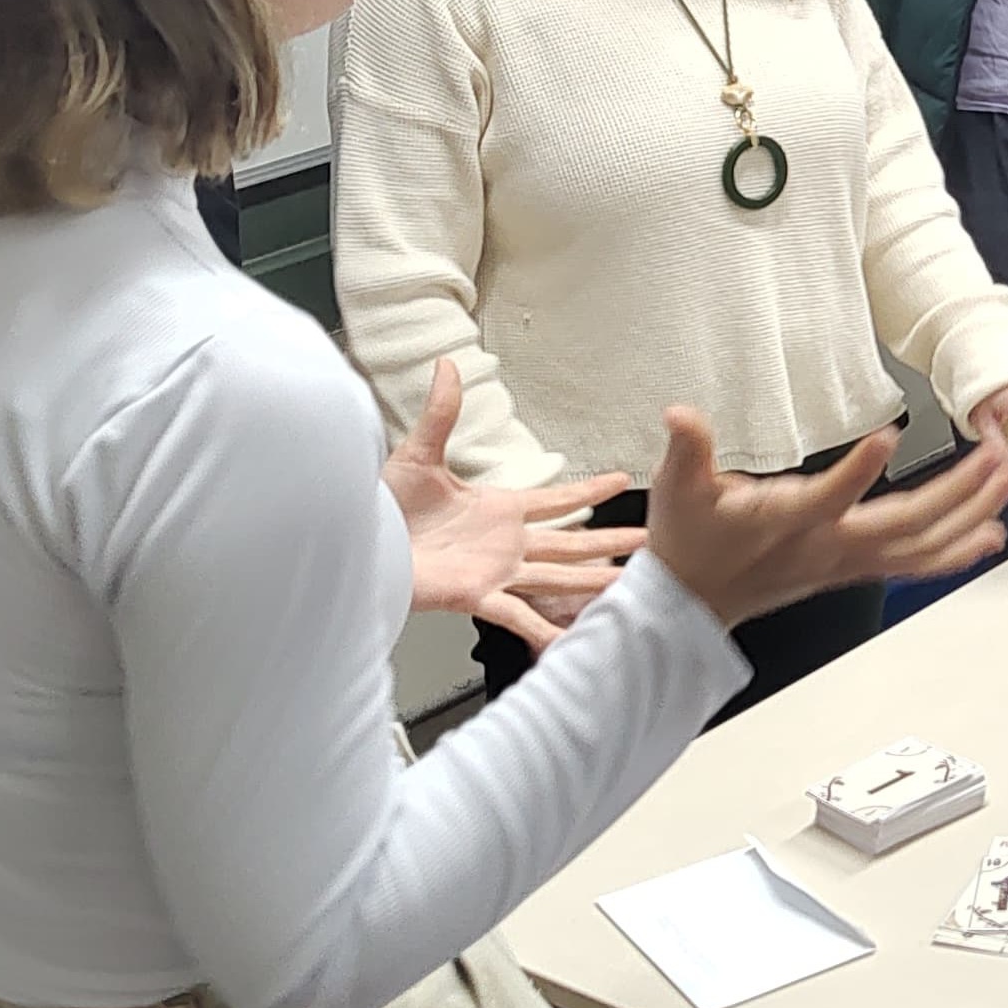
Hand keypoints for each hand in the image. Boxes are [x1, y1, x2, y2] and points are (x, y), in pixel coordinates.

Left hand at [386, 361, 645, 648]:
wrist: (359, 543)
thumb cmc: (382, 507)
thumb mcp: (417, 454)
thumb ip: (441, 412)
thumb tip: (446, 366)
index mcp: (497, 508)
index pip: (556, 499)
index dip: (589, 491)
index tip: (621, 481)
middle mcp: (504, 543)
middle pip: (571, 543)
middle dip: (611, 543)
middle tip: (647, 542)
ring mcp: (495, 572)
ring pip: (559, 578)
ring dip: (594, 582)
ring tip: (629, 585)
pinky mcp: (477, 596)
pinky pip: (520, 618)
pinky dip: (546, 632)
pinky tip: (574, 641)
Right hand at [645, 412, 1007, 629]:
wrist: (693, 604)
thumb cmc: (692, 541)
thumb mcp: (677, 488)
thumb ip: (686, 450)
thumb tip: (680, 415)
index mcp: (788, 523)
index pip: (828, 498)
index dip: (857, 470)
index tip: (888, 435)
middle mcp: (829, 546)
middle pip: (905, 523)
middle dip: (958, 491)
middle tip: (997, 455)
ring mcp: (848, 562)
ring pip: (923, 544)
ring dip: (972, 513)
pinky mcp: (856, 569)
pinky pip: (918, 564)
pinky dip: (957, 551)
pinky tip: (991, 533)